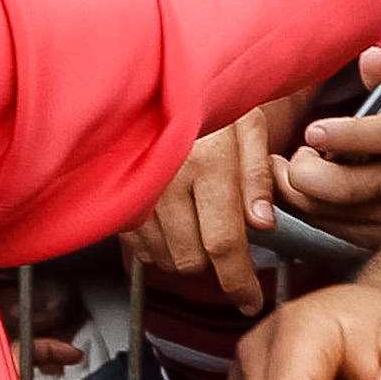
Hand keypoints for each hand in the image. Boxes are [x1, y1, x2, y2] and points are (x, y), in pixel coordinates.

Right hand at [126, 105, 279, 315]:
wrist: (154, 79)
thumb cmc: (207, 98)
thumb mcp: (249, 124)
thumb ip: (258, 176)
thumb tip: (262, 224)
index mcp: (207, 162)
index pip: (224, 243)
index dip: (238, 281)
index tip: (250, 300)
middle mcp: (168, 179)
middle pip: (191, 260)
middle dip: (215, 265)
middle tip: (227, 243)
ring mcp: (137, 189)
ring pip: (164, 258)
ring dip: (187, 255)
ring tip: (200, 223)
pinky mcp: (117, 198)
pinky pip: (139, 246)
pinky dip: (160, 245)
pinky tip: (175, 220)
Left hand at [280, 53, 380, 247]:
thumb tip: (369, 58)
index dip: (346, 135)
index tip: (313, 129)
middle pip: (345, 187)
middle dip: (304, 170)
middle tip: (298, 150)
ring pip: (328, 211)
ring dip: (298, 190)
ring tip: (298, 164)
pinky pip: (331, 228)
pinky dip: (310, 207)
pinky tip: (309, 187)